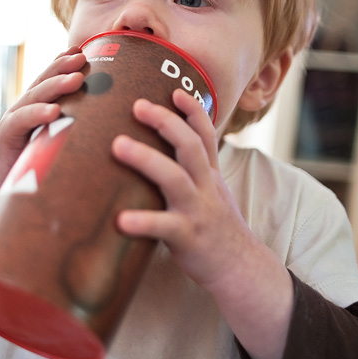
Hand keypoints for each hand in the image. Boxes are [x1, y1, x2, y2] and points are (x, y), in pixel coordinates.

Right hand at [0, 46, 85, 218]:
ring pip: (35, 96)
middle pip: (44, 80)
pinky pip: (22, 121)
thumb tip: (115, 115)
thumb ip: (79, 124)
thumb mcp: (62, 139)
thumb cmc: (44, 164)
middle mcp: (25, 107)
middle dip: (63, 67)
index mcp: (39, 103)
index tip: (83, 49)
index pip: (51, 76)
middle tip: (82, 58)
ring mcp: (14, 119)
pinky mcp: (6, 137)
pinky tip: (53, 111)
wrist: (12, 193)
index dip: (64, 61)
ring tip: (75, 79)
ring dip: (55, 86)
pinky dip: (37, 114)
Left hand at [111, 88, 248, 287]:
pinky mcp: (189, 237)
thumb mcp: (210, 192)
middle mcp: (205, 187)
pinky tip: (121, 220)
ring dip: (146, 159)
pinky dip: (144, 222)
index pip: (205, 135)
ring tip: (117, 145)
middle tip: (136, 105)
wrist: (240, 268)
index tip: (174, 90)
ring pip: (175, 178)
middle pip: (189, 147)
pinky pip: (165, 227)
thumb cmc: (215, 227)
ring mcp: (198, 211)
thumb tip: (157, 149)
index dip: (192, 110)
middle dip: (165, 122)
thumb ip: (190, 170)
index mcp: (209, 175)